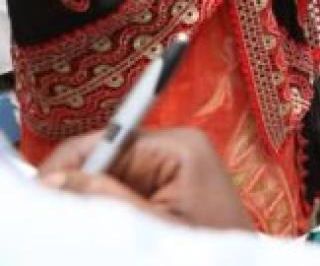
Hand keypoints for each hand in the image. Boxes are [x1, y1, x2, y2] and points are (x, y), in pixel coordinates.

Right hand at [38, 127, 252, 230]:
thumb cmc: (206, 249)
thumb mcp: (150, 228)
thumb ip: (104, 199)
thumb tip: (55, 178)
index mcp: (179, 146)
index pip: (106, 140)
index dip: (69, 167)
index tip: (45, 195)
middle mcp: (180, 143)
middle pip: (108, 155)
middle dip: (83, 185)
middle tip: (68, 219)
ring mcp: (179, 161)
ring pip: (115, 173)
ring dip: (99, 198)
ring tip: (97, 227)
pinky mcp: (176, 180)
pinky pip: (131, 186)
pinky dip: (116, 206)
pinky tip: (116, 227)